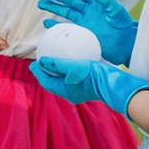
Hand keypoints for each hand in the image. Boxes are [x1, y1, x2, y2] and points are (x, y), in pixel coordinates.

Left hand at [30, 55, 148, 117]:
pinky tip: (74, 57)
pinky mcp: (89, 84)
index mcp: (66, 91)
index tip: (33, 63)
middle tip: (42, 60)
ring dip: (59, 69)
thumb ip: (57, 64)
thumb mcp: (73, 67)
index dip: (38, 73)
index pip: (47, 82)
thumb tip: (41, 60)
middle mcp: (72, 92)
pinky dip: (71, 67)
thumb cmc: (94, 76)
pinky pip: (75, 75)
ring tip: (55, 57)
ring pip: (65, 78)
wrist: (116, 83)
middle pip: (54, 81)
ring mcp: (81, 89)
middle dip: (47, 72)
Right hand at [38, 0, 137, 65]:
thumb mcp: (116, 11)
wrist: (127, 45)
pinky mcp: (83, 32)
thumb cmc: (124, 27)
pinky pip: (67, 27)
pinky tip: (46, 22)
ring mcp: (85, 21)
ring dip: (53, 7)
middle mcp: (88, 10)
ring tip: (40, 3)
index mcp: (96, 1)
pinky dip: (56, 25)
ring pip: (65, 11)